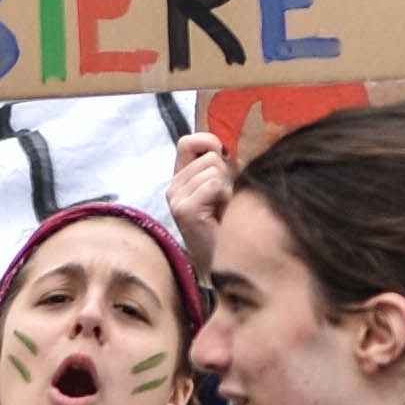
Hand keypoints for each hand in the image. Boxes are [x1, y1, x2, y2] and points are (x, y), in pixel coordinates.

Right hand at [166, 131, 233, 274]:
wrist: (227, 263)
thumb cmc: (230, 225)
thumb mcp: (226, 188)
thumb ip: (222, 166)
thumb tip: (226, 147)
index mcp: (182, 179)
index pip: (188, 142)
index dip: (209, 142)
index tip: (225, 159)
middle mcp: (174, 187)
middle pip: (209, 156)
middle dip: (228, 173)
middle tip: (227, 200)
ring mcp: (176, 198)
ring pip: (213, 169)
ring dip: (229, 187)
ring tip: (225, 209)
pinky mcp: (184, 209)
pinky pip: (213, 184)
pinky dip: (226, 196)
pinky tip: (222, 215)